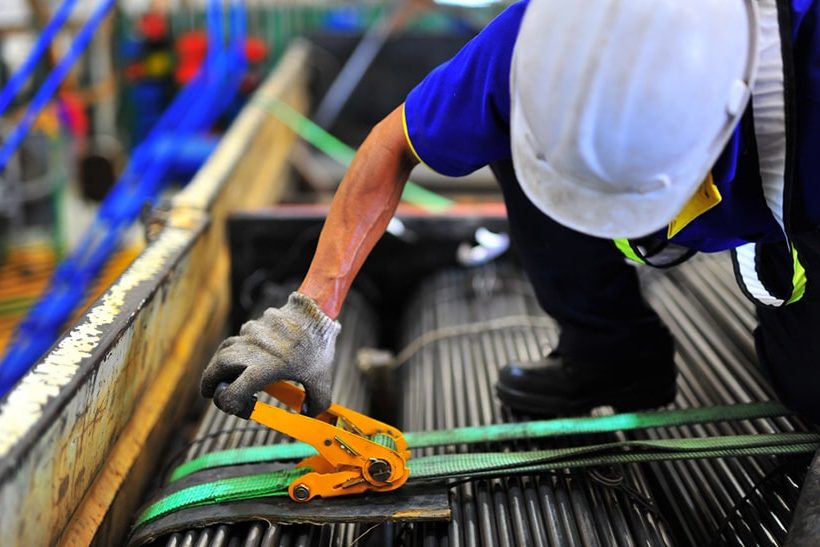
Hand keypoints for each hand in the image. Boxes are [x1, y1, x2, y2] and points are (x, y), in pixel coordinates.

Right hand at [201, 292, 340, 416]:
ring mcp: (251, 334)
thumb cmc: (319, 347)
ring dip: (219, 364)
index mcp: (266, 368)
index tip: (234, 407)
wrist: (317, 312)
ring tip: (222, 375)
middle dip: (209, 381)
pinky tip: (246, 356)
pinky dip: (237, 349)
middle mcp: (253, 351)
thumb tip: (307, 413)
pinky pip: (240, 337)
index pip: (233, 391)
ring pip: (225, 349)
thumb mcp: (322, 380)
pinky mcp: (254, 323)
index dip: (228, 403)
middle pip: (218, 366)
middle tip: (209, 392)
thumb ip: (316, 402)